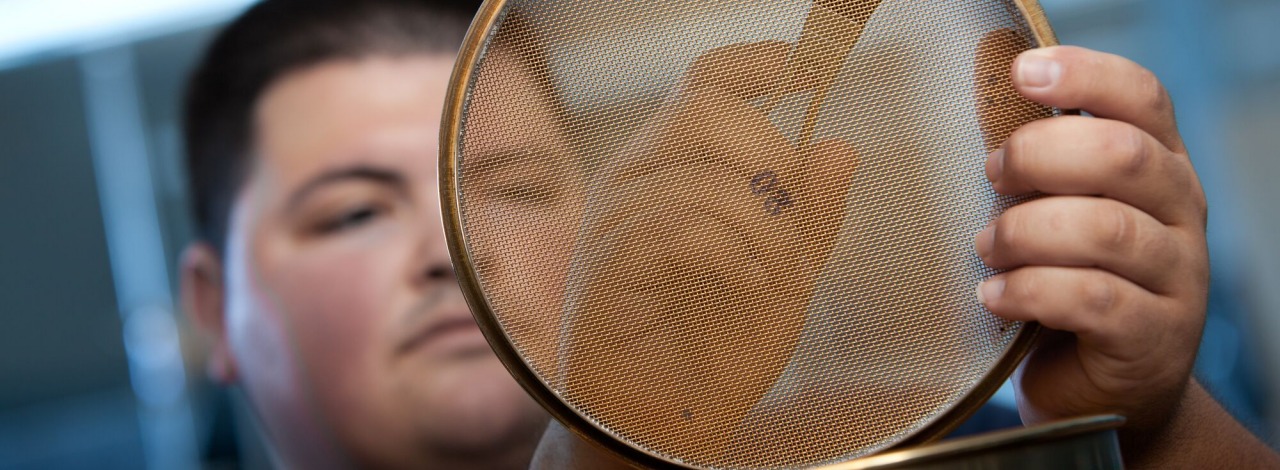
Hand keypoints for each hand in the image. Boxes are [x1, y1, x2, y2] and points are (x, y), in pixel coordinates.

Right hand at [556, 41, 858, 465]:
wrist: (670, 424)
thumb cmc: (716, 347)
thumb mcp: (788, 273)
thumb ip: (812, 213)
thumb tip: (837, 144)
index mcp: (670, 169)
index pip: (700, 85)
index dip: (751, 64)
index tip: (803, 68)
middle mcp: (632, 181)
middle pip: (700, 110)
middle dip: (770, 155)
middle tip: (795, 214)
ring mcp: (611, 223)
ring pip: (700, 178)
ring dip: (763, 228)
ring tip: (775, 274)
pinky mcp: (604, 268)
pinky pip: (679, 229)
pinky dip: (732, 255)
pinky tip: (749, 285)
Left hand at [973, 44, 1211, 459]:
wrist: (1101, 392)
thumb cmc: (1065, 285)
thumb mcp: (1058, 216)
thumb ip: (1040, 173)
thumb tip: (974, 128)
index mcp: (1159, 166)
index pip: (1142, 99)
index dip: (1085, 76)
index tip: (1020, 74)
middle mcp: (1182, 213)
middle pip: (1122, 156)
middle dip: (1038, 156)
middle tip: (991, 176)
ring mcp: (1179, 277)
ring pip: (1105, 230)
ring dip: (1025, 231)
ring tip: (985, 248)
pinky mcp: (1155, 338)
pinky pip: (1092, 300)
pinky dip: (1029, 291)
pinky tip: (993, 298)